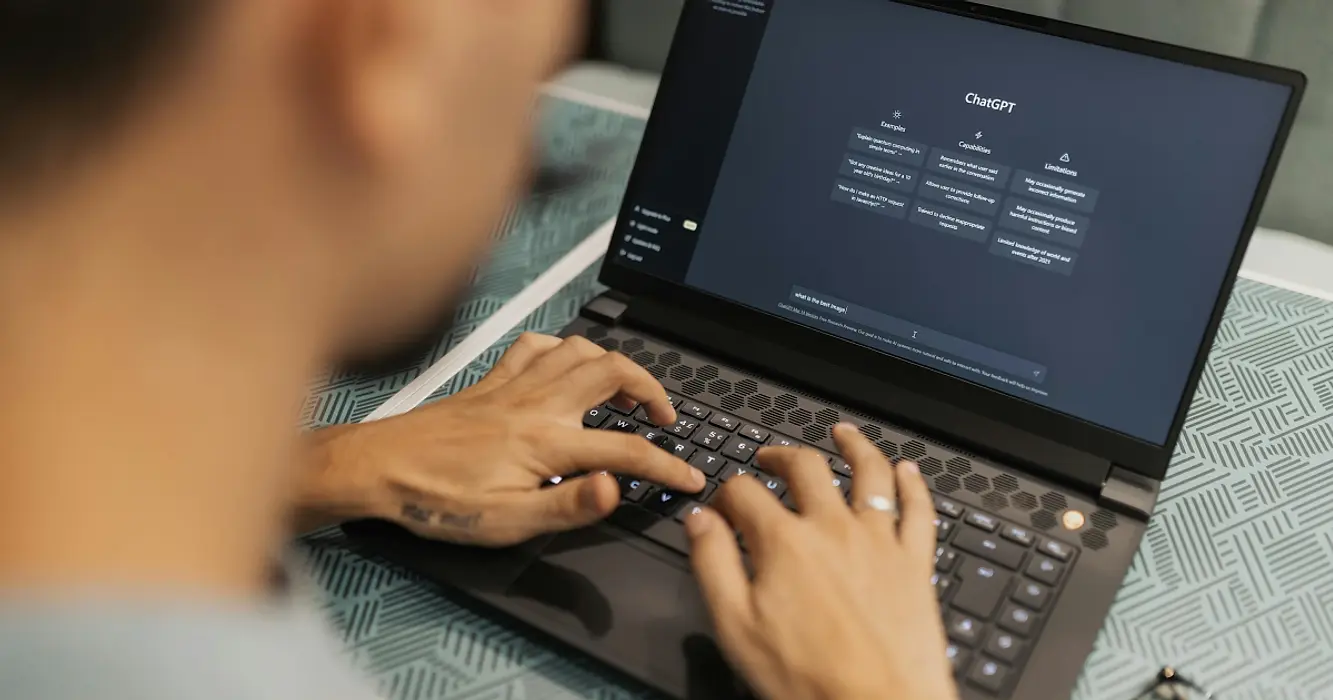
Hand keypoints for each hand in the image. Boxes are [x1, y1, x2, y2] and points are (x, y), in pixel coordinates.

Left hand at [300, 333, 705, 545]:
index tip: (691, 478)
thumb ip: (568, 505)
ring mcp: (514, 386)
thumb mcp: (506, 523)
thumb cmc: (436, 500)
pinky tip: (568, 365)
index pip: (627, 450)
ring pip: (581, 350)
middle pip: (615, 373)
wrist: (378, 468)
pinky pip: (537, 345)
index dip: (669, 465)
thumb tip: (615, 490)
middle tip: (666, 419)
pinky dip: (563, 348)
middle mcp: (536, 404)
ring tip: (628, 391)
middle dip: (654, 391)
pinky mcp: (492, 381)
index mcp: (547, 442)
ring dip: (615, 364)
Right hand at [685, 424, 957, 699]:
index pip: (744, 491)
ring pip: (869, 472)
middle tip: (770, 458)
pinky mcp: (914, 562)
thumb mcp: (736, 626)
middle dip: (781, 455)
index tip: (722, 505)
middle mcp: (833, 528)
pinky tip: (907, 471)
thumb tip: (700, 520)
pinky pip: (918, 509)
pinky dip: (913, 484)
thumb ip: (713, 564)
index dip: (726, 492)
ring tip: (842, 432)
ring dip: (853, 446)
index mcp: (784, 542)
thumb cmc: (807, 679)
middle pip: (805, 467)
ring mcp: (879, 541)